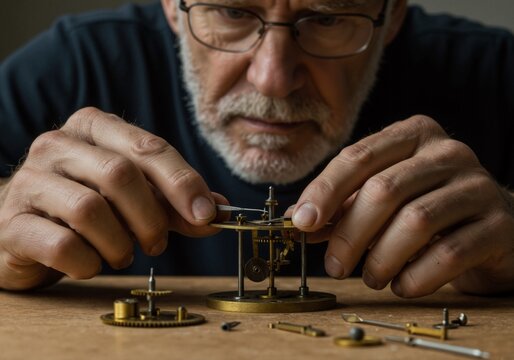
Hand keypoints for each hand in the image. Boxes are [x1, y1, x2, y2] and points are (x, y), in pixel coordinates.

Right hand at [0, 107, 223, 289]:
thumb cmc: (86, 208)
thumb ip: (174, 204)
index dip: (183, 182)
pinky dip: (88, 263)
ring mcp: (30, 181)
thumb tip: (217, 211)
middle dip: (152, 218)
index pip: (148, 148)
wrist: (23, 228)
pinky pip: (62, 245)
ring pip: (90, 210)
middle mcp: (58, 145)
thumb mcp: (134, 199)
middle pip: (121, 175)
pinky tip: (91, 264)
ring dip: (120, 244)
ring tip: (122, 254)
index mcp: (94, 128)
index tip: (206, 214)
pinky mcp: (11, 222)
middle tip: (158, 243)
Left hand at [292, 115, 513, 296]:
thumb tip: (300, 220)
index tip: (302, 223)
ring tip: (371, 278)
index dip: (324, 191)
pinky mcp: (499, 224)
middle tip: (334, 266)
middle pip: (384, 190)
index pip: (358, 157)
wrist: (493, 229)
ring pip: (415, 221)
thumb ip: (345, 205)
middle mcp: (447, 152)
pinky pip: (449, 253)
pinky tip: (403, 285)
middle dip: (350, 234)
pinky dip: (416, 276)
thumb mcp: (384, 199)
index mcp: (413, 135)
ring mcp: (477, 185)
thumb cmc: (427, 208)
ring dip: (381, 258)